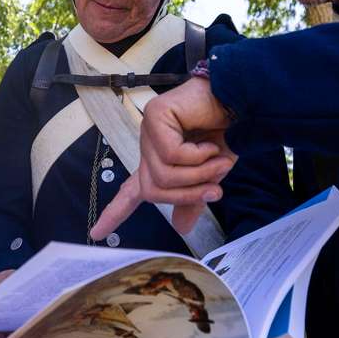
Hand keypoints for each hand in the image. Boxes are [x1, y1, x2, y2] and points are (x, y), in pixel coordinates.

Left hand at [91, 78, 236, 238]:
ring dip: (199, 174)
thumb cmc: (227, 134)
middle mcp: (150, 148)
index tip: (97, 233)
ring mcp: (150, 131)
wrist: (241, 104)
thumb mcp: (211, 174)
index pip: (131, 192)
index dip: (115, 213)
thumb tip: (181, 228)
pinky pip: (171, 154)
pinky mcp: (155, 117)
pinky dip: (197, 155)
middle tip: (216, 190)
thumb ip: (193, 199)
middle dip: (187, 194)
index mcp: (159, 162)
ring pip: (163, 175)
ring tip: (219, 160)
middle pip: (152, 190)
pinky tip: (209, 143)